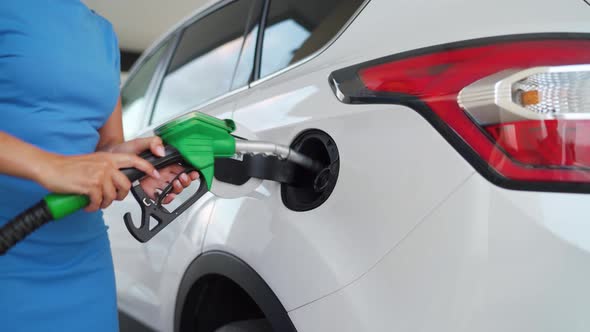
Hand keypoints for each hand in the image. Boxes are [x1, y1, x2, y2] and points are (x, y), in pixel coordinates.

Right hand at [38, 152, 159, 211]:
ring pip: (112, 196)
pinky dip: (93, 207)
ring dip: (104, 203)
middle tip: (110, 199)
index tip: (154, 173)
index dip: (147, 167)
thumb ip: (106, 168)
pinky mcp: (91, 186)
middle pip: (126, 185)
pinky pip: (99, 202)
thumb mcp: (92, 162)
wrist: (50, 167)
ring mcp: (100, 175)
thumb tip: (115, 181)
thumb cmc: (68, 166)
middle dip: (120, 196)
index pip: (134, 160)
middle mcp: (106, 165)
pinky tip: (87, 205)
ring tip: (95, 202)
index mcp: (108, 158)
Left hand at [110, 137, 198, 203]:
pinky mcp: (149, 191)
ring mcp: (156, 182)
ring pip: (174, 189)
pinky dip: (167, 199)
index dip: (189, 170)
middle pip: (181, 179)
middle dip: (185, 181)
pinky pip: (161, 198)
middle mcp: (162, 172)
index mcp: (164, 161)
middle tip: (182, 178)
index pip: (182, 166)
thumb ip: (152, 142)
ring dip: (178, 189)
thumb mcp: (139, 142)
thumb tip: (162, 151)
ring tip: (174, 184)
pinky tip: (167, 195)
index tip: (191, 172)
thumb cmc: (123, 151)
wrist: (109, 161)